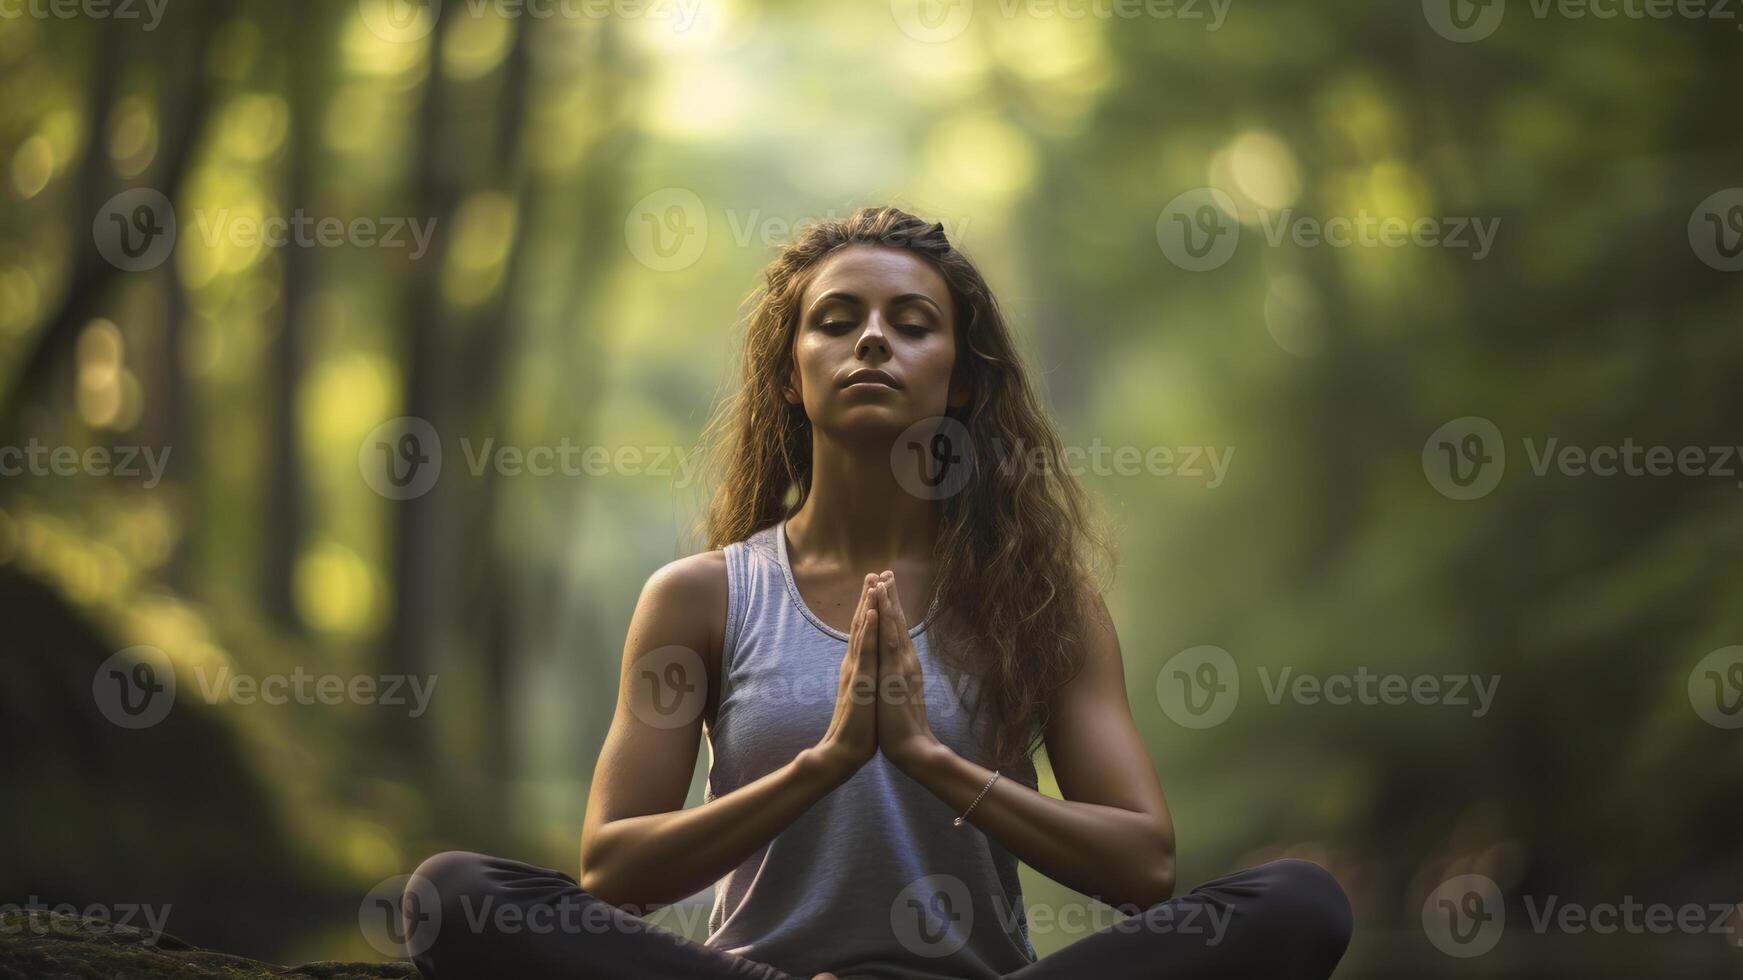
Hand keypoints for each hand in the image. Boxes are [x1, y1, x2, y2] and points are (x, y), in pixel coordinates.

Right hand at [814, 573, 880, 777]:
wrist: (845, 750)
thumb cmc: (858, 727)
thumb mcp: (863, 696)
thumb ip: (863, 678)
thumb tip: (867, 669)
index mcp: (856, 666)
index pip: (863, 632)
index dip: (869, 608)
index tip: (876, 586)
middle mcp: (854, 663)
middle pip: (860, 624)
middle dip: (867, 597)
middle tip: (873, 572)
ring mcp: (855, 670)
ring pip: (861, 631)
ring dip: (867, 604)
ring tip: (873, 581)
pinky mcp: (859, 681)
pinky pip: (864, 650)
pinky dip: (868, 629)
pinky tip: (872, 612)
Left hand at [873, 571, 939, 770]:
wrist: (911, 747)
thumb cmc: (901, 725)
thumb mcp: (897, 694)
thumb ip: (896, 677)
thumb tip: (893, 667)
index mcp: (902, 664)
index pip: (895, 630)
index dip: (890, 607)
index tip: (885, 586)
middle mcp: (904, 660)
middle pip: (896, 622)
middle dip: (889, 596)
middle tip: (885, 570)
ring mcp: (900, 666)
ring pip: (892, 627)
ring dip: (887, 602)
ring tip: (882, 579)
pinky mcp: (893, 676)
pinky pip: (887, 644)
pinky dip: (884, 624)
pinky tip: (880, 608)